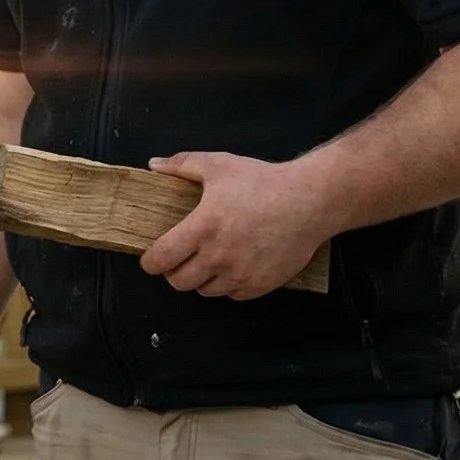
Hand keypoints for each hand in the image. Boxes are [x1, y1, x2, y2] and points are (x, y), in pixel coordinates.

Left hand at [140, 152, 337, 299]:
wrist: (310, 201)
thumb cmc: (263, 182)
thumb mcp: (218, 165)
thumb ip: (182, 165)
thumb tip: (154, 165)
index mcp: (202, 228)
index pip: (162, 258)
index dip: (150, 262)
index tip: (150, 259)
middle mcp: (219, 256)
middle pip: (179, 282)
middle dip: (173, 272)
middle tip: (179, 259)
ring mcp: (241, 274)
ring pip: (205, 291)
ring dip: (201, 279)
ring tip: (206, 261)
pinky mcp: (261, 284)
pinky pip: (233, 295)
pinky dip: (227, 285)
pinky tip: (231, 267)